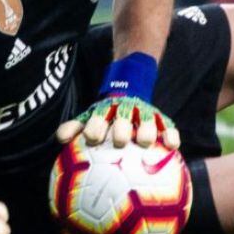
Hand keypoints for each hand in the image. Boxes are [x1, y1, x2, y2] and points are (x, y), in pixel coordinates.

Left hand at [56, 96, 180, 149]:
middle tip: (120, 140)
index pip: (97, 117)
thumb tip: (60, 139)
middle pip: (122, 117)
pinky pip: (168, 125)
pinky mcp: (160, 117)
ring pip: (146, 120)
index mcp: (104, 111)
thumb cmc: (104, 114)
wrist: (129, 88)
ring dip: (145, 129)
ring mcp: (143, 112)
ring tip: (145, 142)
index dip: (95, 126)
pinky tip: (172, 146)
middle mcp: (124, 110)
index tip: (92, 139)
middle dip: (121, 128)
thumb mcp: (88, 116)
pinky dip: (171, 134)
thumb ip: (75, 127)